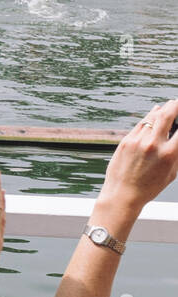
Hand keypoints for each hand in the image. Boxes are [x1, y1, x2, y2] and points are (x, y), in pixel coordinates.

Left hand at [95, 101, 177, 222]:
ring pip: (151, 118)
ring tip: (168, 106)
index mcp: (169, 154)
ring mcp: (137, 141)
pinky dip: (148, 117)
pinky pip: (140, 125)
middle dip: (174, 106)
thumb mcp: (172, 172)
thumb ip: (177, 153)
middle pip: (166, 116)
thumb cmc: (150, 186)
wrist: (123, 193)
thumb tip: (177, 137)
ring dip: (161, 110)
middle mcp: (153, 144)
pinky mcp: (125, 141)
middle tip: (177, 102)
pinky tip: (154, 113)